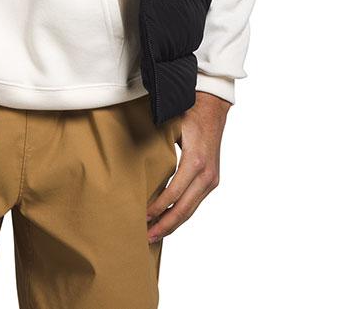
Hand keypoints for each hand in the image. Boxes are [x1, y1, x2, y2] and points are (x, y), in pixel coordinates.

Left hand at [146, 91, 230, 242]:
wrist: (212, 107)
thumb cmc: (188, 113)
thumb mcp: (170, 125)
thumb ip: (156, 143)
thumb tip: (134, 160)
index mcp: (196, 161)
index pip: (174, 193)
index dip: (158, 208)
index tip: (142, 216)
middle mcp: (206, 175)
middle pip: (184, 209)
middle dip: (165, 225)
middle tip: (146, 237)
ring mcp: (211, 179)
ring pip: (191, 209)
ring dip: (173, 223)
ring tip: (154, 235)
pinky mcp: (211, 180)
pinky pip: (195, 202)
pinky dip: (181, 213)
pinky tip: (168, 220)